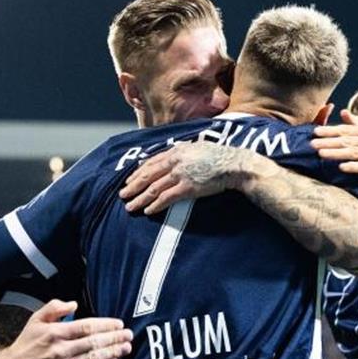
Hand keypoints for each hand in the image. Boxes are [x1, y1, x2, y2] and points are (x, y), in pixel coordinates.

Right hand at [0, 300, 132, 358]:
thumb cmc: (28, 342)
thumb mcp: (36, 319)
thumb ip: (54, 307)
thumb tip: (74, 304)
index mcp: (55, 332)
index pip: (86, 327)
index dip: (105, 325)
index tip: (119, 324)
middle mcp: (61, 350)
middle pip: (94, 343)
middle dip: (114, 338)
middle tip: (129, 335)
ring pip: (93, 358)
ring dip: (113, 353)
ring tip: (126, 347)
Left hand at [119, 143, 261, 214]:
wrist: (234, 165)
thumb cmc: (220, 157)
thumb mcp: (198, 148)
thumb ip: (183, 153)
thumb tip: (173, 158)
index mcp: (177, 150)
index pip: (151, 162)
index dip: (138, 172)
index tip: (130, 180)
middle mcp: (175, 161)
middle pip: (148, 175)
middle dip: (133, 186)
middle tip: (123, 195)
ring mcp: (181, 174)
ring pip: (153, 188)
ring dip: (140, 198)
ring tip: (130, 206)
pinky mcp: (188, 188)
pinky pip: (167, 198)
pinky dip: (155, 205)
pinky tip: (148, 210)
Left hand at [311, 110, 357, 180]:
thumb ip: (356, 123)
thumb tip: (343, 112)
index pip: (346, 130)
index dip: (330, 131)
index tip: (315, 132)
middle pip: (347, 141)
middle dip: (328, 142)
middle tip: (312, 144)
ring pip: (353, 153)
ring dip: (336, 153)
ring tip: (321, 154)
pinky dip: (353, 166)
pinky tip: (342, 167)